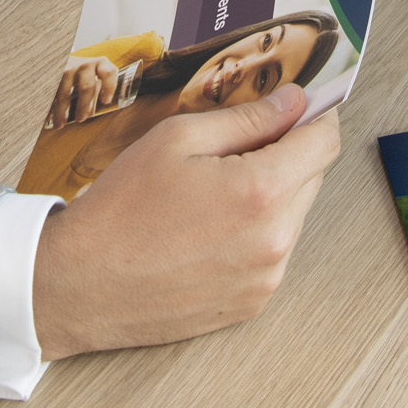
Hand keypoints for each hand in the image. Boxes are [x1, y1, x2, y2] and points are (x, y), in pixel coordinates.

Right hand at [30, 86, 342, 357]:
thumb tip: (293, 104)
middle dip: (285, 155)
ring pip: (292, 217)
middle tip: (232, 150)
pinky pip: (272, 254)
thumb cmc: (121, 210)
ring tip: (209, 197)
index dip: (314, 116)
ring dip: (268, 197)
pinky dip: (252, 235)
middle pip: (311, 178)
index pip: (325, 142)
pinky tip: (206, 230)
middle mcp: (274, 240)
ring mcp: (265, 278)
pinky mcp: (251, 303)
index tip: (299, 108)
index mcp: (260, 191)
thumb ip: (247, 119)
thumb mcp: (178, 139)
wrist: (82, 285)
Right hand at [44, 55, 129, 129]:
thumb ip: (96, 92)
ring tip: (60, 124)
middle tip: (81, 119)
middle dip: (84, 105)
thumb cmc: (83, 73)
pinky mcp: (55, 73)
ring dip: (62, 110)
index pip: (108, 73)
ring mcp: (69, 68)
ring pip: (65, 93)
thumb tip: (89, 114)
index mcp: (100, 64)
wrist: (62, 57)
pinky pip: (52, 92)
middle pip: (87, 87)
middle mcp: (85, 65)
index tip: (105, 101)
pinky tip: (47, 117)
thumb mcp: (94, 76)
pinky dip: (49, 106)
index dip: (109, 87)